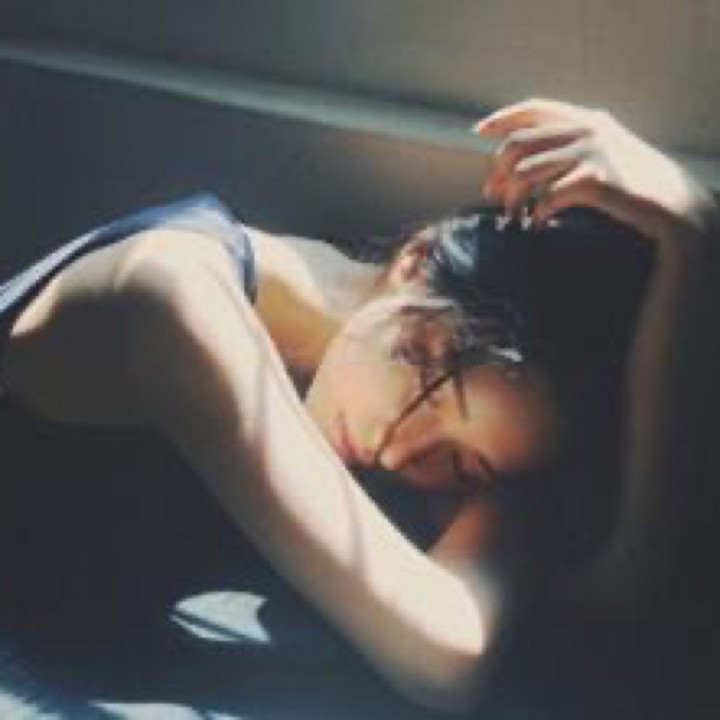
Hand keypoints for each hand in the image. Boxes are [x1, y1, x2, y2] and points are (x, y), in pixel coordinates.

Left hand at [474, 98, 717, 243]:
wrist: (664, 200)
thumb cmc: (626, 180)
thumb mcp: (599, 151)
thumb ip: (566, 147)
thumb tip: (517, 165)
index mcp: (584, 118)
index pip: (534, 109)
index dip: (503, 118)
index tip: (478, 132)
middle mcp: (585, 129)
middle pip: (519, 145)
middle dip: (498, 171)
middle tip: (491, 194)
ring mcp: (591, 152)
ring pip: (527, 172)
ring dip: (513, 199)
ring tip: (511, 218)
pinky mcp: (595, 179)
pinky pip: (549, 195)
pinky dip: (537, 213)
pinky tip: (537, 224)